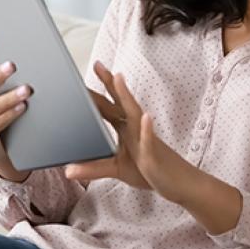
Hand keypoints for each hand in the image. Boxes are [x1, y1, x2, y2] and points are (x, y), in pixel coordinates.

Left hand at [66, 60, 195, 204]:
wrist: (181, 183)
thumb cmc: (151, 171)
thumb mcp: (117, 170)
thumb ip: (94, 168)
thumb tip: (68, 170)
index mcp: (126, 129)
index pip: (108, 106)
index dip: (97, 91)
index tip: (83, 76)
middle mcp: (135, 129)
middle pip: (120, 103)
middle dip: (110, 84)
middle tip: (98, 65)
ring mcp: (145, 139)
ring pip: (134, 114)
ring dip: (126, 96)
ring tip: (118, 79)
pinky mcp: (153, 154)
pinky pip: (150, 140)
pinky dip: (147, 129)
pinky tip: (146, 118)